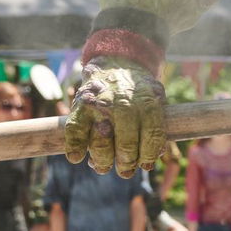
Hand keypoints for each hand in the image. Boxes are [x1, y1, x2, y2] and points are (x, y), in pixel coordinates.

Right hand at [64, 57, 167, 176]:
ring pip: (100, 145)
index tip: (144, 164)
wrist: (116, 61)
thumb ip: (155, 128)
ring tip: (104, 165)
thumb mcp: (156, 100)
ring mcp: (101, 105)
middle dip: (126, 164)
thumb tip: (151, 162)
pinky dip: (75, 150)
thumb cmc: (138, 90)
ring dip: (102, 162)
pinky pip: (75, 134)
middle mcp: (124, 104)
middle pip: (126, 146)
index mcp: (148, 103)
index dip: (148, 157)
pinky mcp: (80, 106)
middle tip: (124, 169)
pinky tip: (78, 157)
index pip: (151, 138)